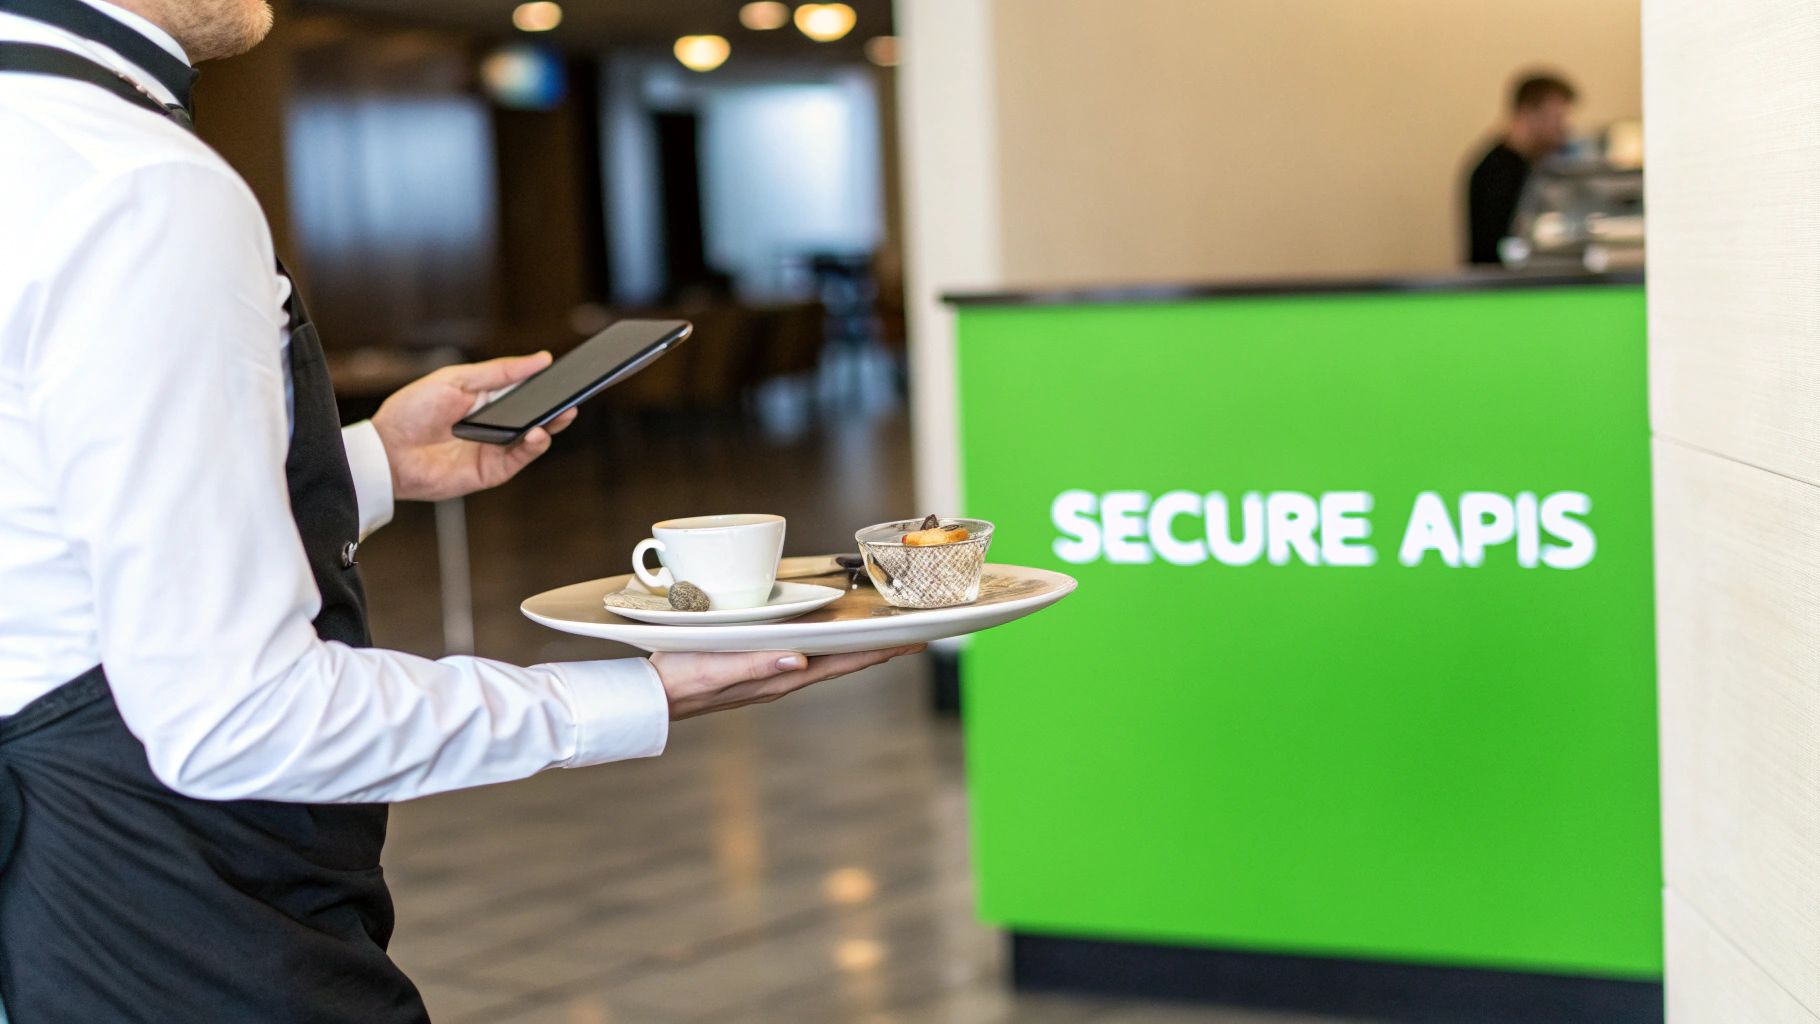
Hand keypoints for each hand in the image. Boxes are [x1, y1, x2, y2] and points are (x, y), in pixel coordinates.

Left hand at [371, 352, 577, 501]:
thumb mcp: (457, 379)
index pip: (525, 390)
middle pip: (535, 415)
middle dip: (557, 405)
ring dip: (551, 425)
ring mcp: (495, 449)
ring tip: (562, 413)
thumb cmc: (413, 411)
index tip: (567, 374)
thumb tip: (540, 359)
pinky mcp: (491, 471)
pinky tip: (539, 433)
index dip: (546, 384)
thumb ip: (500, 371)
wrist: (386, 450)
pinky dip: (534, 446)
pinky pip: (520, 458)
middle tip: (575, 394)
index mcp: (487, 399)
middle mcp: (495, 425)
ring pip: (534, 438)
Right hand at [651, 645, 926, 719]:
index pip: (841, 663)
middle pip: (842, 661)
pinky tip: (826, 636)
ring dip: (854, 646)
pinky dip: (825, 644)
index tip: (913, 642)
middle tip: (911, 635)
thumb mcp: (718, 668)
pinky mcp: (757, 667)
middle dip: (877, 648)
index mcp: (780, 677)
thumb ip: (759, 665)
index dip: (879, 652)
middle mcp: (783, 677)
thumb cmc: (681, 679)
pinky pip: (804, 654)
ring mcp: (771, 674)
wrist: (652, 697)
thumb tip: (801, 660)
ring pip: (826, 658)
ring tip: (881, 635)